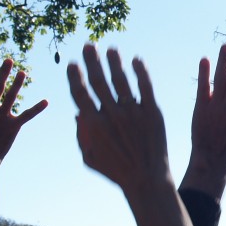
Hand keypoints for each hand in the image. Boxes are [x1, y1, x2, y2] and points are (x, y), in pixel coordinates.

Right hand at [68, 45, 171, 196]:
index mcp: (93, 125)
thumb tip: (77, 114)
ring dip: (114, 61)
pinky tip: (136, 60)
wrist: (147, 180)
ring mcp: (133, 112)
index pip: (79, 92)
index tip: (72, 63)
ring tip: (111, 48)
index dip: (74, 75)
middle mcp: (111, 114)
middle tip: (88, 45)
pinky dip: (140, 71)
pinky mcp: (152, 112)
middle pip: (98, 80)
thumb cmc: (116, 172)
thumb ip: (81, 136)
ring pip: (121, 79)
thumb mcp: (90, 159)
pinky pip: (145, 86)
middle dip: (91, 60)